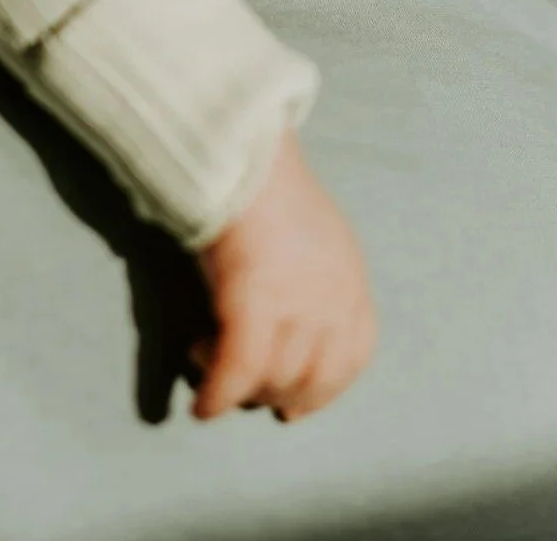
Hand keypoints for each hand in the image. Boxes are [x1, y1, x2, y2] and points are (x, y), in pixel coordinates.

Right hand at [190, 131, 376, 421]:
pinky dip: (218, 396)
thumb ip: (310, 276)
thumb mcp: (310, 233)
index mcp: (350, 276)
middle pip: (315, 376)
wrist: (239, 149)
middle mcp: (334, 297)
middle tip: (244, 390)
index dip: (325, 388)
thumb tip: (286, 317)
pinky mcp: (254, 305)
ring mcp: (298, 304)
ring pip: (276, 379)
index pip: (354, 354)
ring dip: (241, 388)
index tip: (296, 404)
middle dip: (278, 393)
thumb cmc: (262, 182)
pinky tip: (202, 406)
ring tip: (206, 360)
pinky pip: (238, 372)